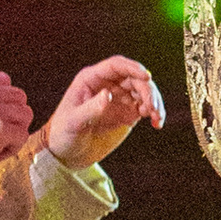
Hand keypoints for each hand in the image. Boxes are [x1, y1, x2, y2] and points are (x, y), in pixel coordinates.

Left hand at [44, 56, 165, 170]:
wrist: (66, 154)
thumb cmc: (63, 134)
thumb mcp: (74, 122)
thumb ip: (91, 108)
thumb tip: (108, 94)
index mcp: (92, 79)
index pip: (116, 66)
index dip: (133, 68)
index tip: (147, 78)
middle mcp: (108, 85)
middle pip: (135, 78)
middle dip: (148, 90)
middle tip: (152, 108)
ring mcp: (119, 99)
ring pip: (144, 91)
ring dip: (155, 102)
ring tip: (157, 118)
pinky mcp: (127, 113)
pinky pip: (146, 107)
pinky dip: (154, 113)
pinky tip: (156, 123)